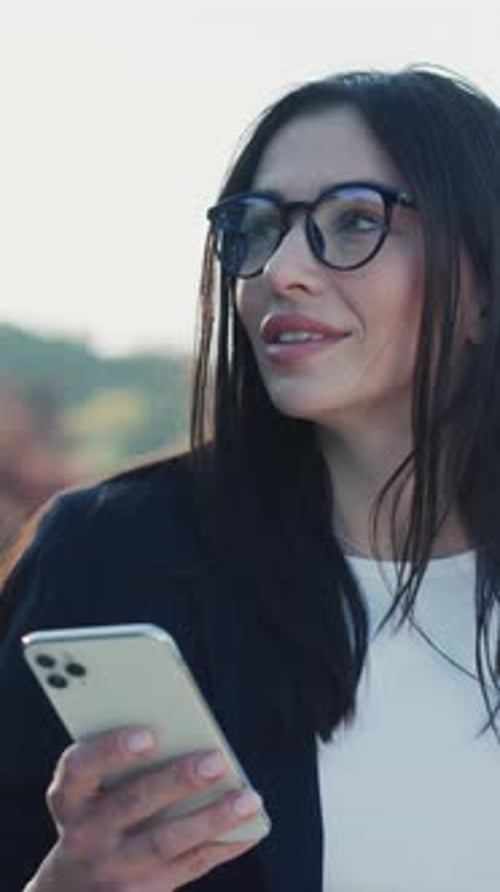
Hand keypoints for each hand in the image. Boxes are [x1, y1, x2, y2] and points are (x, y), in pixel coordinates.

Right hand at [25, 727, 262, 890]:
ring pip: (165, 841)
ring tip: (249, 798)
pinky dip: (223, 845)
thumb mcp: (90, 791)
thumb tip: (189, 737)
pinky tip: (250, 827)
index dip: (111, 750)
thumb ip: (124, 764)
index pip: (80, 768)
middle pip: (133, 802)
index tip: (148, 735)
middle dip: (178, 780)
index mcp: (69, 797)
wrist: (73, 890)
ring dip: (211, 818)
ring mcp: (112, 869)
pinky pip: (188, 867)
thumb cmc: (96, 815)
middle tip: (218, 760)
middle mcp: (85, 835)